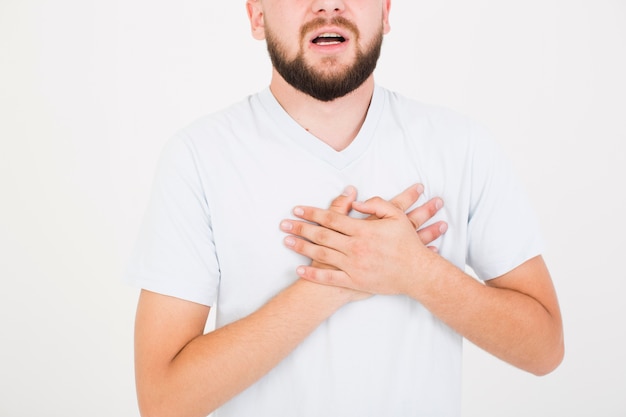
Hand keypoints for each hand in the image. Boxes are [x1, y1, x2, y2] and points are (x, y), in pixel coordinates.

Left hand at [280, 184, 446, 294]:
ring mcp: (354, 265)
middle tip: (283, 224)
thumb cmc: (407, 244)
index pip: (331, 218)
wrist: (417, 274)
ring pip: (322, 254)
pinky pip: (330, 278)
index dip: (312, 213)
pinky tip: (300, 269)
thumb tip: (354, 200)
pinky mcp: (355, 281)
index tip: (297, 209)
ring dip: (302, 247)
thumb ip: (376, 204)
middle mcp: (355, 247)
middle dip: (300, 228)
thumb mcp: (397, 217)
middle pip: (321, 235)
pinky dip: (313, 274)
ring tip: (286, 241)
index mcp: (363, 230)